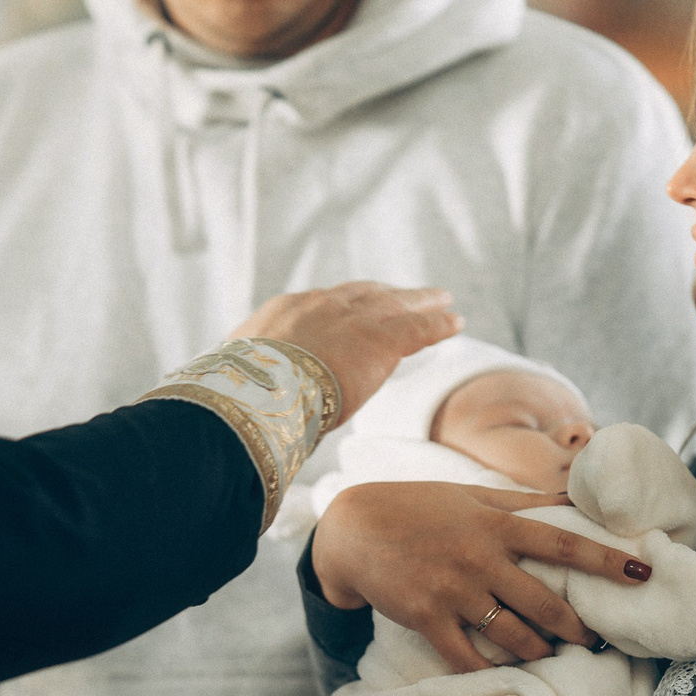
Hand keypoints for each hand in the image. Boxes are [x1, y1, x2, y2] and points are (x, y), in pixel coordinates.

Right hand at [236, 281, 460, 425]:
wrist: (256, 390)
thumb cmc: (240, 394)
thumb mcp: (240, 377)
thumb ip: (254, 381)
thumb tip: (246, 402)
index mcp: (287, 312)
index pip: (325, 304)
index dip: (346, 305)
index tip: (358, 307)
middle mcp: (322, 305)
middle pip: (365, 294)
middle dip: (387, 294)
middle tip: (407, 294)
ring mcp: (353, 319)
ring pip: (397, 304)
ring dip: (421, 302)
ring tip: (442, 299)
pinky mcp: (381, 339)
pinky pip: (419, 327)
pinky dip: (439, 324)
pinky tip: (455, 321)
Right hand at [312, 482, 653, 671]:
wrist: (353, 529)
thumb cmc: (418, 508)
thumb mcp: (471, 494)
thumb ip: (523, 500)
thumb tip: (574, 495)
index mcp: (496, 524)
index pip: (564, 542)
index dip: (606, 559)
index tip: (642, 571)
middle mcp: (480, 558)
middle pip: (545, 602)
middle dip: (577, 627)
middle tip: (595, 640)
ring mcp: (453, 591)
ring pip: (513, 635)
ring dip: (540, 652)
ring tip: (553, 658)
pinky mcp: (426, 618)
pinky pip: (467, 656)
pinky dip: (488, 669)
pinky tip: (503, 673)